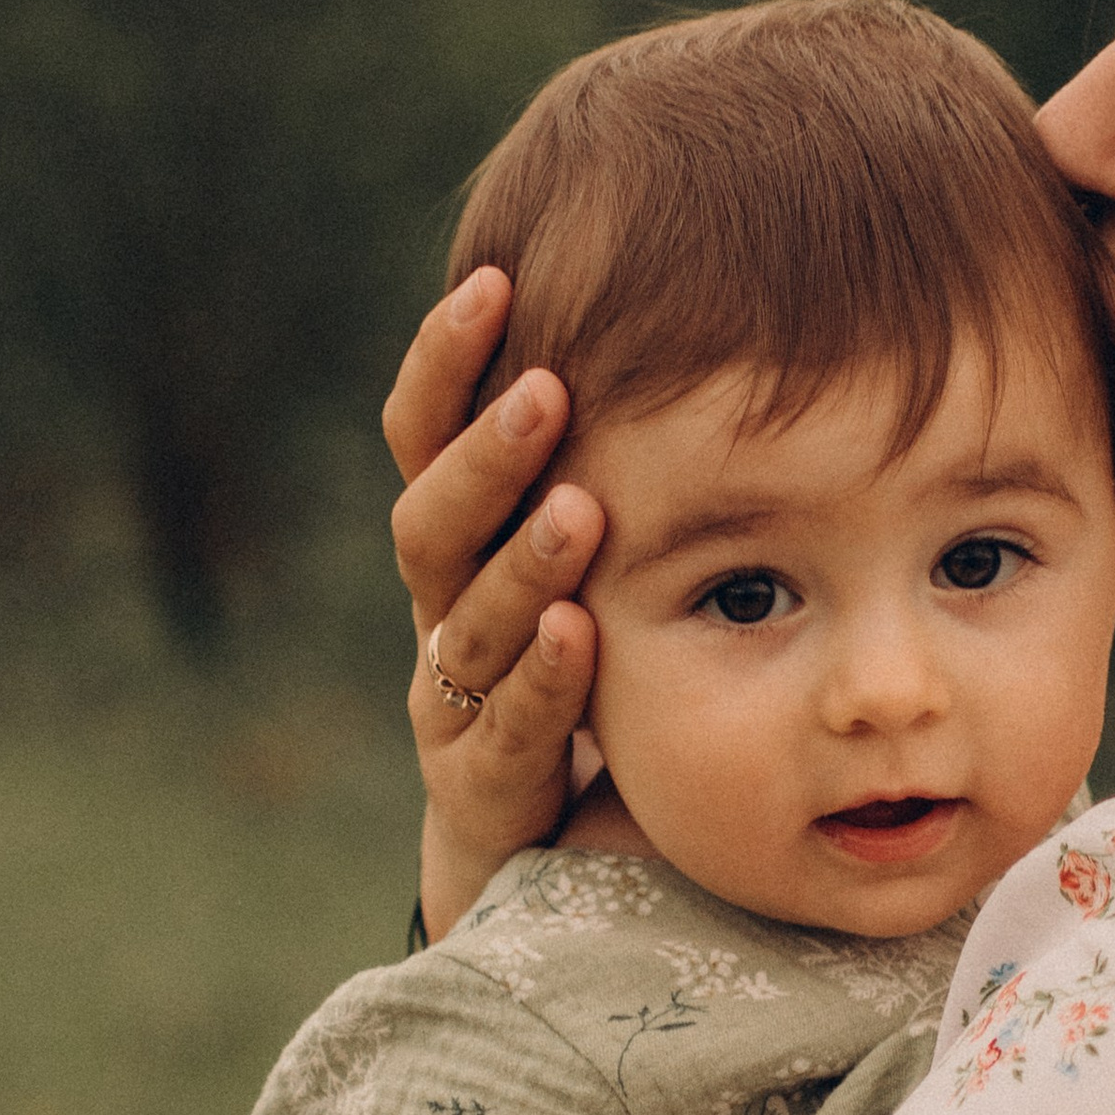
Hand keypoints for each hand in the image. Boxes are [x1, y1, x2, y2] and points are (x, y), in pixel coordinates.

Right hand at [385, 270, 604, 940]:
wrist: (534, 833)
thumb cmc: (577, 657)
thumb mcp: (587, 547)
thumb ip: (607, 449)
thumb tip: (691, 285)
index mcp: (458, 538)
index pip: (422, 437)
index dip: (444, 363)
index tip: (496, 281)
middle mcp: (440, 611)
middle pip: (430, 524)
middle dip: (485, 459)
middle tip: (544, 394)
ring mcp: (454, 701)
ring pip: (467, 624)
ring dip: (522, 563)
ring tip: (579, 511)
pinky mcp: (480, 784)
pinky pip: (505, 727)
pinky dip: (541, 679)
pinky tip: (574, 633)